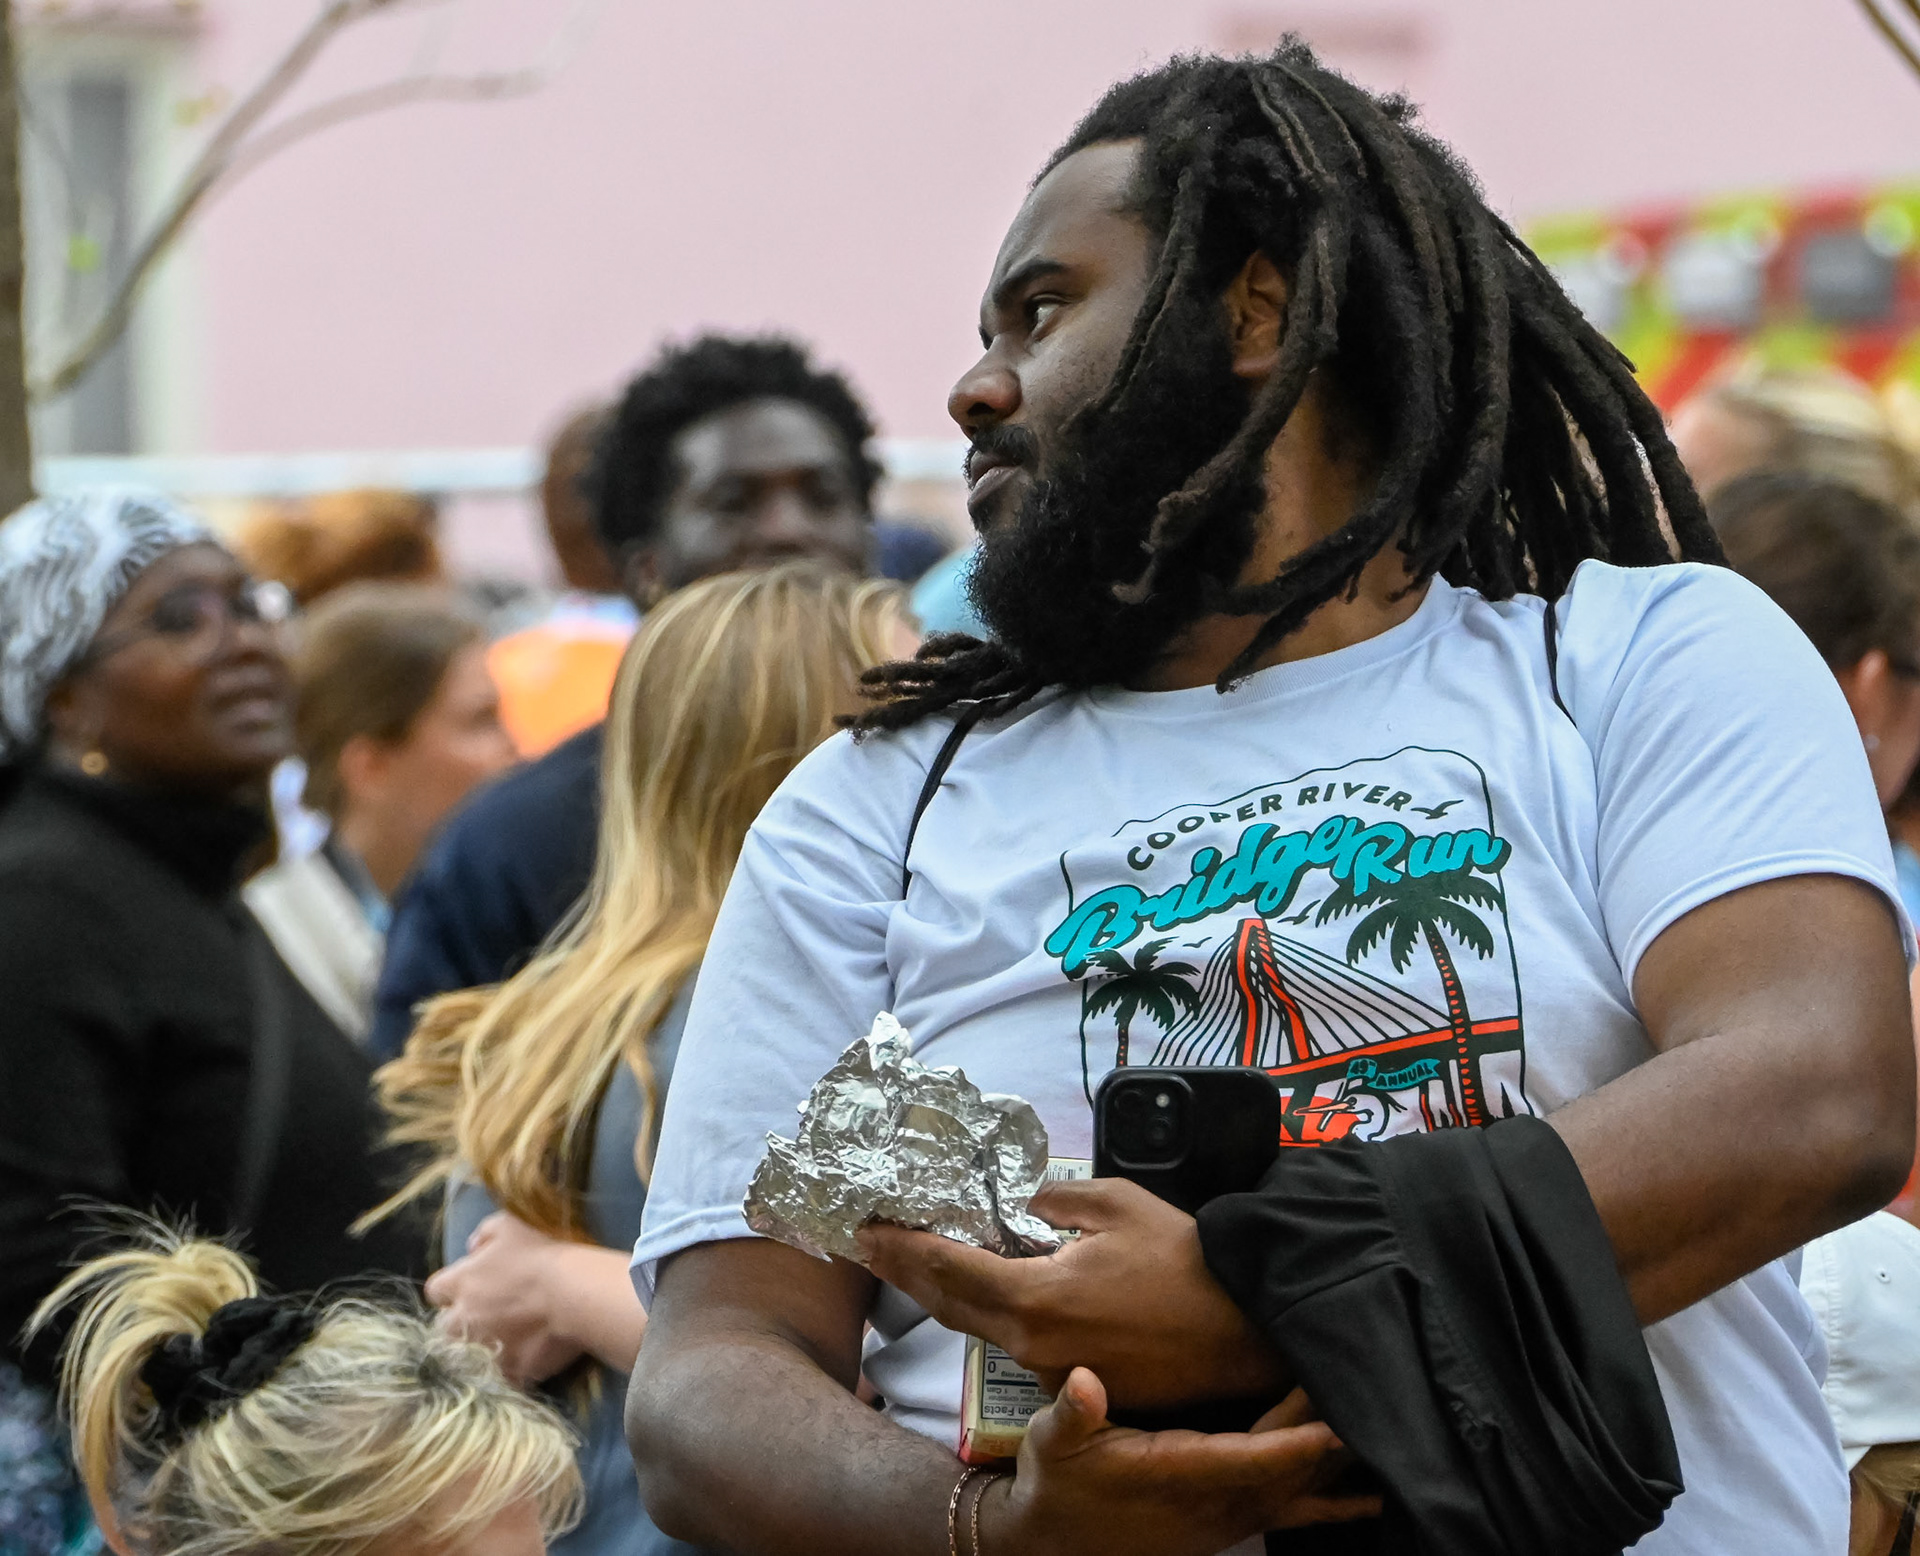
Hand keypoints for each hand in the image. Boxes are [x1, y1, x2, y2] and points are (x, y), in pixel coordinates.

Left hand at [425, 1210, 585, 1385]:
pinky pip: (501, 1375)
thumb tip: (473, 1247)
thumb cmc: (541, 1254)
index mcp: (460, 1283)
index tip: (469, 1287)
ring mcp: (484, 1350)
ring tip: (505, 1340)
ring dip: (480, 1348)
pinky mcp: (509, 1371)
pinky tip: (525, 1357)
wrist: (573, 1293)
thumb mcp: (510, 1225)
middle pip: (444, 1328)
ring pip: (468, 1355)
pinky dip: (509, 1368)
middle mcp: (463, 1320)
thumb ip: (484, 1234)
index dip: (451, 1289)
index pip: (435, 1291)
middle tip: (484, 1316)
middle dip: (459, 1323)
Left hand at [858, 1177, 1282, 1409]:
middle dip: (908, 1270)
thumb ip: (1051, 1199)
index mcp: (1034, 1296)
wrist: (1245, 1332)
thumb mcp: (1113, 1204)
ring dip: (959, 1292)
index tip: (864, 1227)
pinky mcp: (1074, 1389)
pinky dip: (1006, 1315)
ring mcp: (1051, 1374)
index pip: (945, 1268)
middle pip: (949, 1305)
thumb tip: (1019, 1200)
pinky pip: (1026, 1345)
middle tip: (875, 1241)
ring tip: (933, 1254)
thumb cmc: (1184, 1261)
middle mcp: (1031, 1345)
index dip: (899, 1246)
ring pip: (987, 1326)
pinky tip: (1007, 1286)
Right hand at [980, 1367, 1377, 1555]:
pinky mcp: (1236, 1520)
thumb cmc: (1058, 1478)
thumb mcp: (1053, 1441)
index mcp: (1175, 1475)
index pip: (1245, 1462)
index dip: (1291, 1447)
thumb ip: (1073, 1414)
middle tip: (1364, 1377)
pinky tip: (1377, 1495)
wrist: (1056, 1538)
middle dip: (1326, 1430)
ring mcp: (1230, 1517)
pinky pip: (1298, 1511)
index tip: (1334, 1425)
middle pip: (1287, 1469)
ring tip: (1385, 1418)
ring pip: (1300, 1491)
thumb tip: (1086, 1385)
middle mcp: (1213, 1503)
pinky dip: (1338, 1503)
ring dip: (1337, 1459)